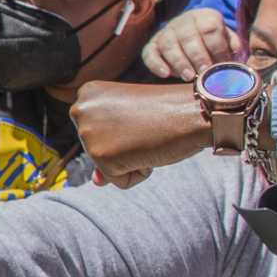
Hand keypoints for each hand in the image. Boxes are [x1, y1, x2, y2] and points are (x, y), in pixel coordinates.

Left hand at [69, 79, 213, 185]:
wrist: (195, 111)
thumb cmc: (169, 112)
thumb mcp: (130, 124)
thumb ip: (107, 147)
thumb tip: (96, 182)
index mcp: (87, 94)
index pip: (96, 133)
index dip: (123, 132)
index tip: (139, 117)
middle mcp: (80, 109)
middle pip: (97, 151)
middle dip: (125, 147)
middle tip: (145, 127)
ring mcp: (88, 133)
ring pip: (108, 167)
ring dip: (133, 159)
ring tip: (147, 135)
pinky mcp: (100, 156)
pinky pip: (121, 181)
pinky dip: (139, 172)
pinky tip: (149, 149)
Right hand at [142, 7, 243, 79]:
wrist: (190, 35)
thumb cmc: (211, 41)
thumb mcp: (225, 38)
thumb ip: (232, 44)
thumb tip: (236, 52)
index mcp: (205, 16)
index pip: (210, 28)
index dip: (217, 47)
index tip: (221, 65)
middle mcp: (183, 21)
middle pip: (188, 35)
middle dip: (197, 56)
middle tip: (204, 72)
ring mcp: (166, 32)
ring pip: (168, 44)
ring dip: (179, 61)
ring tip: (188, 77)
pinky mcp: (153, 44)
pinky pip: (149, 52)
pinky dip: (156, 64)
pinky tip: (165, 74)